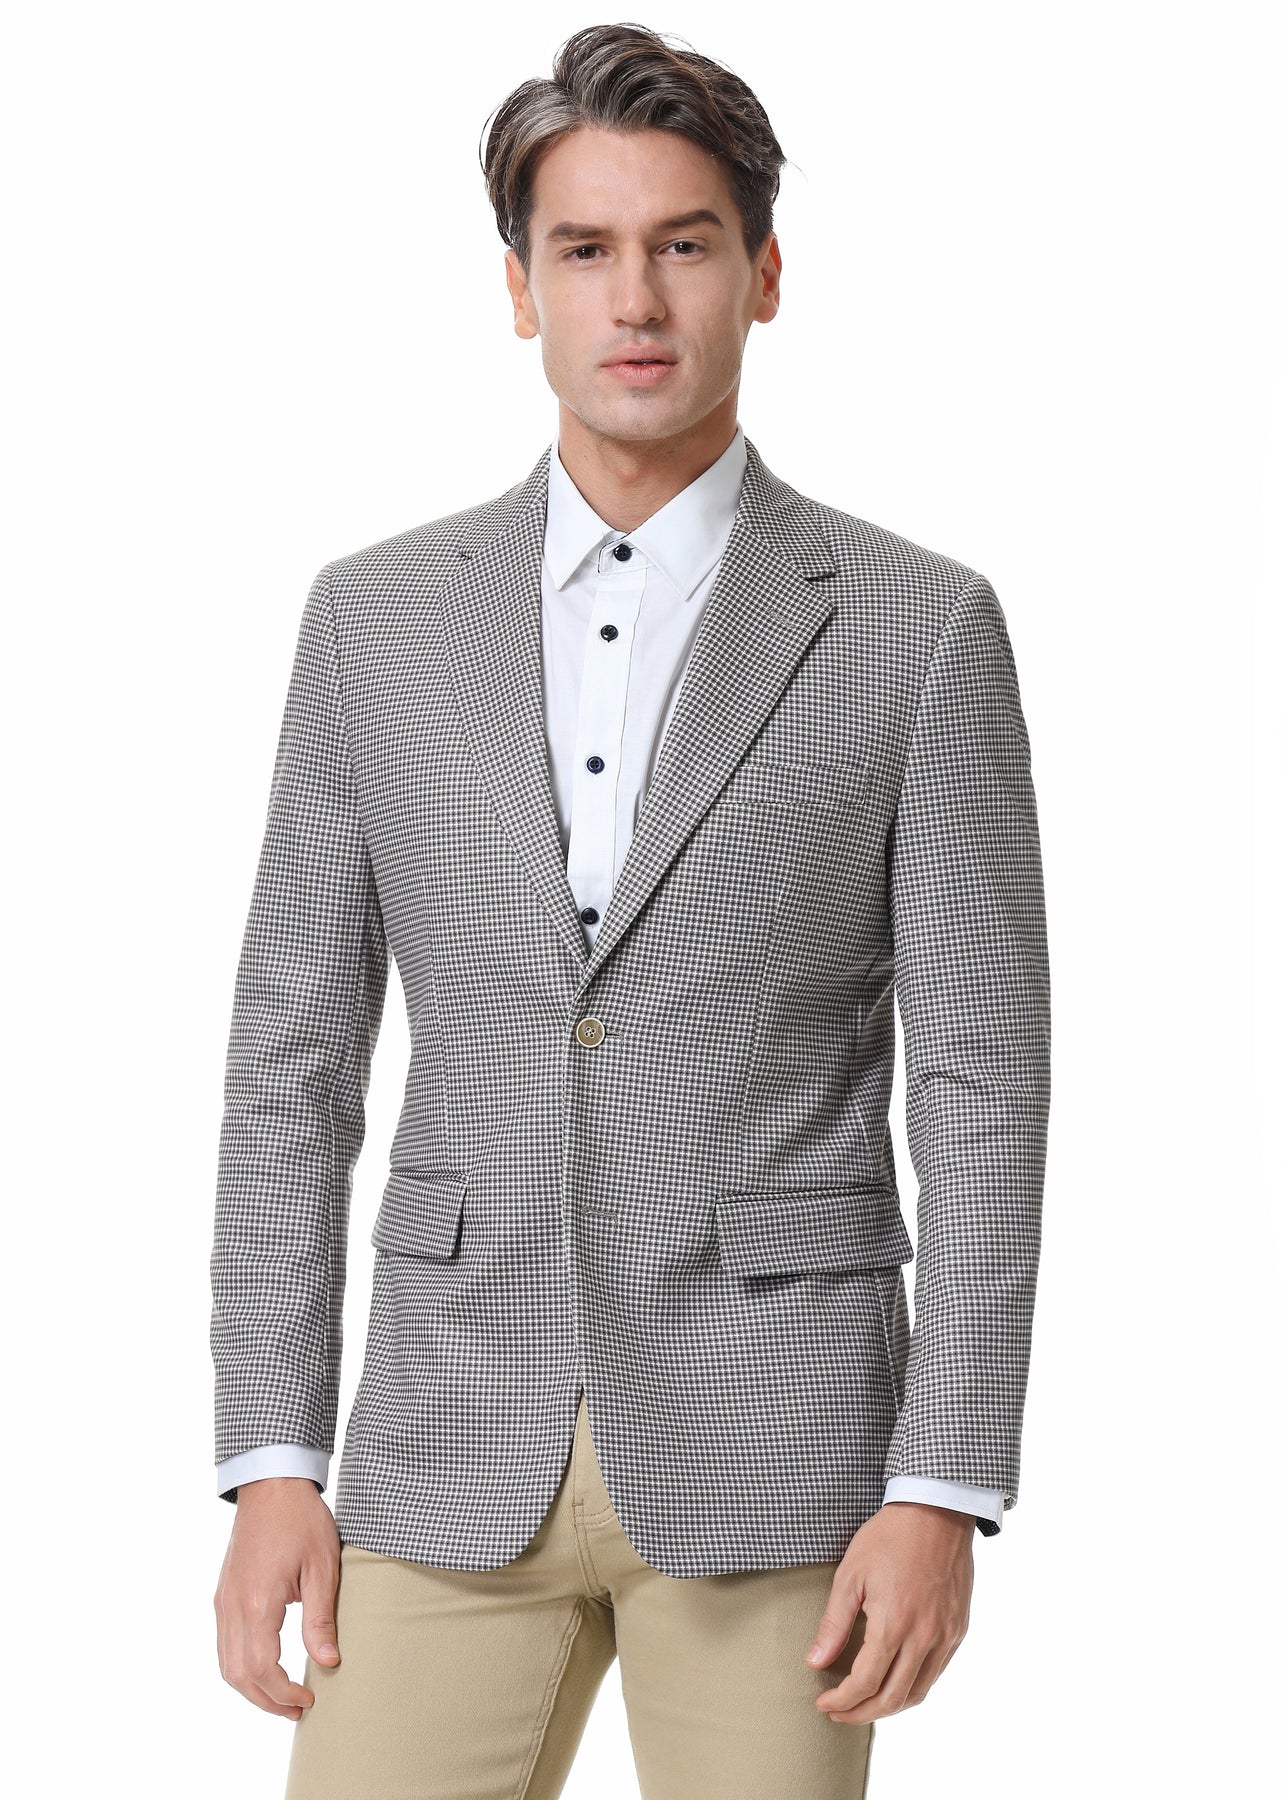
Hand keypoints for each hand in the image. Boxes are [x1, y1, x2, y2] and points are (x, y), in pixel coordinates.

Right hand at [213, 1478, 342, 1717]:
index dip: (284, 1694)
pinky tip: (265, 1667)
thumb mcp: (322, 1567)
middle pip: (238, 1676)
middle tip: (298, 1710)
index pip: (262, 1669)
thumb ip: (321, 1619)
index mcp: (258, 1602)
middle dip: (267, 1701)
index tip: (309, 1700)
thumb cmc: (301, 1520)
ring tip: (283, 1696)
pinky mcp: (223, 1593)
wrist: (272, 1483)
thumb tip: (327, 1662)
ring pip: (226, 1664)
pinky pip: (224, 1644)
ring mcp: (223, 1600)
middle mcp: (232, 1606)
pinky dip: (241, 1666)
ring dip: (251, 1688)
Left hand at [804, 1501, 973, 1722]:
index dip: (842, 1700)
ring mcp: (945, 1635)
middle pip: (892, 1698)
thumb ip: (833, 1623)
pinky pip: (935, 1673)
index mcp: (893, 1623)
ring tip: (864, 1704)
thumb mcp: (850, 1575)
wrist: (936, 1511)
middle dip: (861, 1713)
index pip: (865, 1682)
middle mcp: (924, 1637)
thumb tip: (815, 1661)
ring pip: (918, 1692)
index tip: (823, 1702)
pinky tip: (894, 1680)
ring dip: (889, 1706)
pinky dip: (913, 1687)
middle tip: (838, 1713)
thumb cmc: (889, 1538)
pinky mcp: (958, 1629)